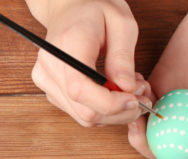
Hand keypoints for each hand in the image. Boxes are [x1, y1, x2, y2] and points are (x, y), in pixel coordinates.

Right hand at [27, 0, 152, 126]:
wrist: (68, 6)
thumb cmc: (95, 9)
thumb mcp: (121, 24)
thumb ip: (123, 58)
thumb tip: (128, 89)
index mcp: (67, 45)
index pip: (80, 90)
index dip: (111, 104)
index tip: (136, 100)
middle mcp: (50, 66)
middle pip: (84, 111)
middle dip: (119, 112)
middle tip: (141, 97)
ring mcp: (46, 79)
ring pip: (84, 117)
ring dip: (113, 112)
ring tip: (130, 91)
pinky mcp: (49, 89)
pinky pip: (79, 112)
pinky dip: (102, 109)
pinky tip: (114, 93)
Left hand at [128, 0, 187, 158]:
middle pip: (168, 148)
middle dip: (147, 149)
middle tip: (133, 134)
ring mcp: (176, 100)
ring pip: (152, 127)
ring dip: (136, 125)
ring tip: (128, 108)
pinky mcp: (162, 80)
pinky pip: (143, 98)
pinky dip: (134, 97)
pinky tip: (133, 84)